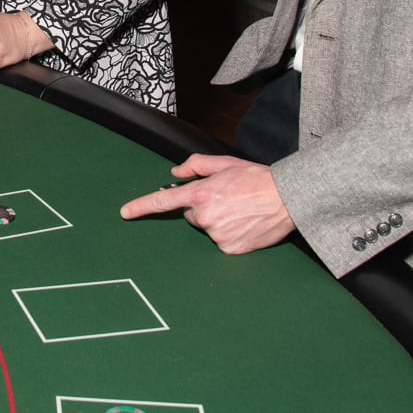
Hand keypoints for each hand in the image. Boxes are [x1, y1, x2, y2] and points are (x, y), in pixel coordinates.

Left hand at [120, 154, 293, 254]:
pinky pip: (221, 241)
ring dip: (217, 220)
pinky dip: (229, 234)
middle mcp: (206, 216)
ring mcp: (217, 235)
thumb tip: (176, 172)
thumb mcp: (225, 163)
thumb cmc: (257, 179)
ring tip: (240, 210)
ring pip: (207, 228)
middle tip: (227, 199)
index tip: (125, 212)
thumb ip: (196, 165)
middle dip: (203, 207)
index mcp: (201, 193)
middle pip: (191, 215)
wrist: (287, 199)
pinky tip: (244, 224)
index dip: (142, 206)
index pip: (164, 201)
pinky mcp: (229, 249)